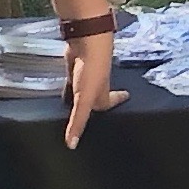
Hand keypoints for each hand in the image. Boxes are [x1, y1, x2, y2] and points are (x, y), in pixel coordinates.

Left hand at [63, 29, 129, 148]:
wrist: (87, 42)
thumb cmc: (91, 71)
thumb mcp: (84, 100)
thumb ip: (78, 122)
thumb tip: (72, 145)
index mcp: (102, 94)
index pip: (107, 105)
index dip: (113, 105)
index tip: (124, 102)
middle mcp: (95, 85)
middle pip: (96, 97)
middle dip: (98, 103)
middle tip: (97, 111)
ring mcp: (85, 75)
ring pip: (84, 88)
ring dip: (82, 94)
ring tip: (78, 102)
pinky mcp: (74, 65)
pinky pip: (72, 78)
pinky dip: (70, 83)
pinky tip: (65, 86)